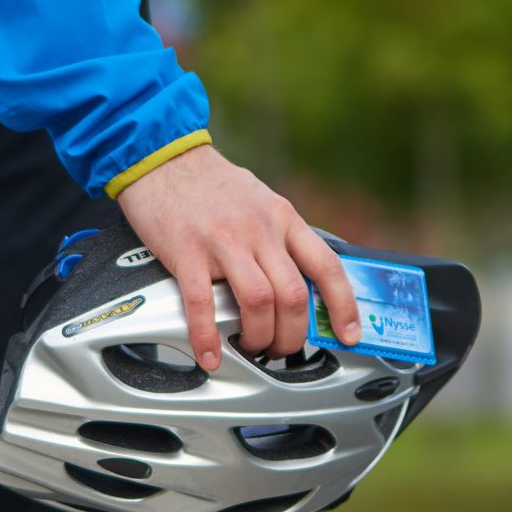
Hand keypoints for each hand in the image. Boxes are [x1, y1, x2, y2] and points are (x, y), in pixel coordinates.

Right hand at [117, 145, 360, 369]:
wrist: (162, 157)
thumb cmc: (210, 183)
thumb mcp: (263, 201)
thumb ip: (283, 236)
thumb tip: (304, 275)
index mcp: (283, 218)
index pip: (327, 266)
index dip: (343, 305)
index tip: (349, 332)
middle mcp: (259, 230)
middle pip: (294, 295)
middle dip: (293, 334)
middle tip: (284, 349)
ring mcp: (224, 241)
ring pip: (259, 302)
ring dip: (259, 336)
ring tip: (252, 346)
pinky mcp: (187, 252)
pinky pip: (203, 304)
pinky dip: (208, 336)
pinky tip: (211, 353)